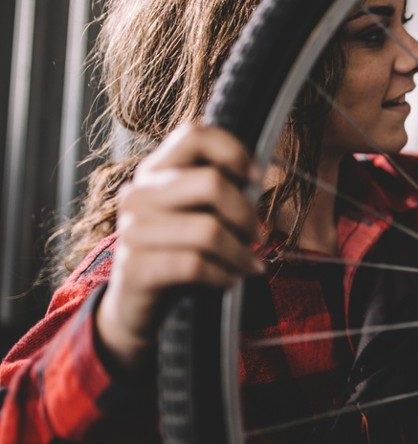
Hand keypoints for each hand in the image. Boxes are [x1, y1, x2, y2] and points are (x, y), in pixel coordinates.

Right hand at [96, 124, 262, 372]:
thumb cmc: (180, 254)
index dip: (234, 151)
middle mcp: (138, 195)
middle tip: (255, 236)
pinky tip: (229, 281)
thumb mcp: (197, 215)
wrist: (139, 308)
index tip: (255, 178)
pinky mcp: (134, 268)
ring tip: (249, 265)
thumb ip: (219, 191)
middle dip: (245, 214)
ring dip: (241, 253)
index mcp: (155, 172)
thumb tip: (259, 174)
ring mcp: (132, 231)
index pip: (194, 135)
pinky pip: (195, 265)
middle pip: (211, 184)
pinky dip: (224, 276)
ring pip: (208, 230)